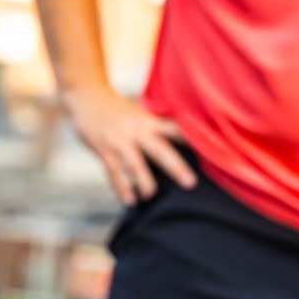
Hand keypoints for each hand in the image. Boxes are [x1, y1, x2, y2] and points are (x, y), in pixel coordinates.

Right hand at [62, 86, 196, 204]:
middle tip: (190, 183)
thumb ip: (156, 128)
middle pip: (159, 149)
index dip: (192, 139)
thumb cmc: (118, 109)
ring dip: (144, 182)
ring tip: (151, 195)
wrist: (86, 97)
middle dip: (175, 167)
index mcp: (149, 121)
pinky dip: (121, 188)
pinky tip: (129, 201)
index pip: (176, 129)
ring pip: (135, 164)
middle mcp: (137, 131)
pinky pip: (113, 172)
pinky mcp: (103, 150)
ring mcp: (119, 141)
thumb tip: (183, 143)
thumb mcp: (140, 114)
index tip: (211, 151)